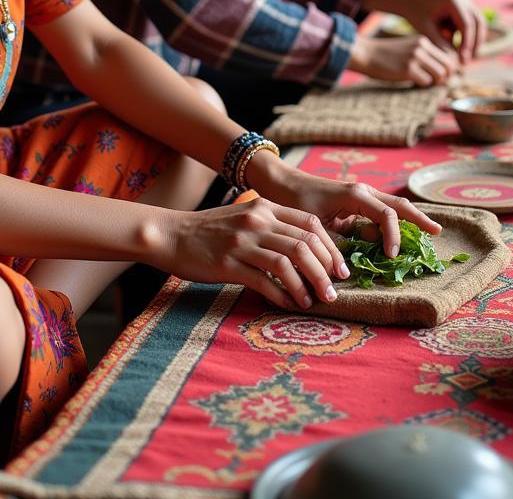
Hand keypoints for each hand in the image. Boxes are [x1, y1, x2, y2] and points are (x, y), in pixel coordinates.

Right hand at [163, 197, 347, 308]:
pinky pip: (264, 281)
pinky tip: (289, 304)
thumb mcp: (245, 217)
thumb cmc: (211, 230)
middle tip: (334, 290)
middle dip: (325, 270)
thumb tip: (306, 250)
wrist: (172, 235)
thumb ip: (272, 226)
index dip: (330, 248)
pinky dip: (282, 295)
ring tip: (316, 301)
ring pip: (288, 262)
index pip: (310, 223)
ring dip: (308, 285)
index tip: (340, 269)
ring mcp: (243, 242)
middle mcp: (257, 220)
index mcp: (265, 207)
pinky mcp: (229, 264)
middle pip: (304, 244)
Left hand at [249, 162, 441, 263]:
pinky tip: (400, 236)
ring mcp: (360, 197)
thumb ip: (339, 243)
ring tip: (428, 232)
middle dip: (418, 219)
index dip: (393, 236)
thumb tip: (357, 264)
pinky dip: (392, 224)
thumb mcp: (316, 225)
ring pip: (392, 207)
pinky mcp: (355, 204)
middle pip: (398, 205)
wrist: (281, 184)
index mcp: (356, 195)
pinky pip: (379, 213)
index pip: (387, 215)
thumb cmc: (295, 202)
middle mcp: (363, 192)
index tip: (391, 257)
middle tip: (437, 232)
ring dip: (409, 220)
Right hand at [349, 33, 459, 85]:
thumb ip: (425, 55)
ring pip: (440, 74)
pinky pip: (426, 82)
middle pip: (449, 65)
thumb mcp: (408, 48)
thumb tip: (444, 72)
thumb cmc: (386, 54)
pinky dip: (422, 85)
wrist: (365, 53)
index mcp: (423, 40)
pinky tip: (412, 81)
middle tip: (434, 81)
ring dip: (434, 82)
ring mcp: (415, 57)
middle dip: (445, 76)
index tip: (440, 74)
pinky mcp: (408, 69)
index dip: (449, 67)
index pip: (449, 55)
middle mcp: (422, 47)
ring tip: (423, 81)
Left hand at [400, 0, 487, 63]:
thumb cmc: (414, 14)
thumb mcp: (426, 30)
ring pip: (478, 22)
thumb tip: (457, 61)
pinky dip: (468, 35)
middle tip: (468, 60)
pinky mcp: (463, 4)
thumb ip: (441, 44)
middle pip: (478, 22)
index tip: (462, 59)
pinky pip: (471, 21)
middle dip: (475, 43)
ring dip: (474, 39)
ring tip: (465, 57)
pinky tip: (461, 50)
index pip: (467, 24)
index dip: (467, 44)